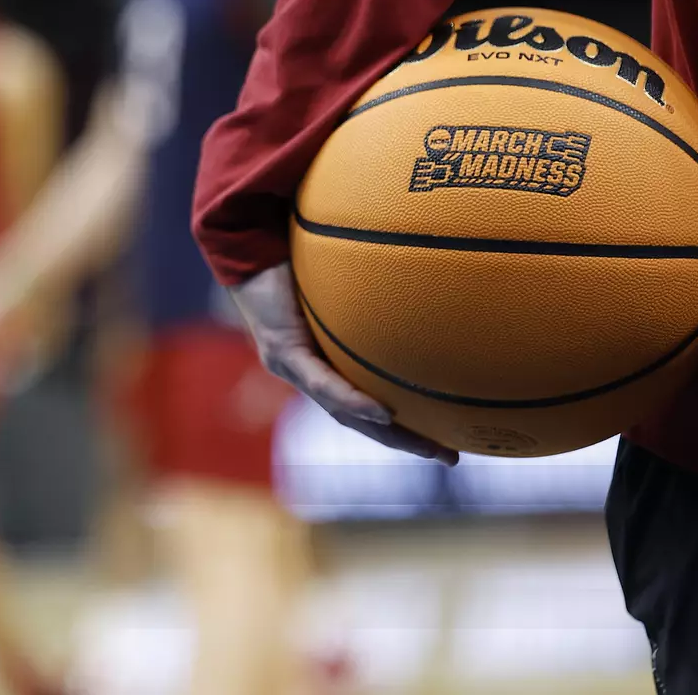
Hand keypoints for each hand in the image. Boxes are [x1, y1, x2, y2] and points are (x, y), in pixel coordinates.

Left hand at [231, 264, 457, 464]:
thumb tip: (427, 278)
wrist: (246, 240)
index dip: (401, 423)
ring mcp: (291, 365)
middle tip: (450, 457)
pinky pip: (320, 382)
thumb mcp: (344, 280)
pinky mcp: (281, 351)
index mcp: (321, 358)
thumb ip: (377, 290)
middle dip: (406, 440)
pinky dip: (352, 400)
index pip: (364, 403)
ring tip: (428, 448)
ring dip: (387, 433)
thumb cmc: (295, 253)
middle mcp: (306, 369)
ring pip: (342, 412)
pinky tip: (383, 414)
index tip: (444, 434)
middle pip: (359, 419)